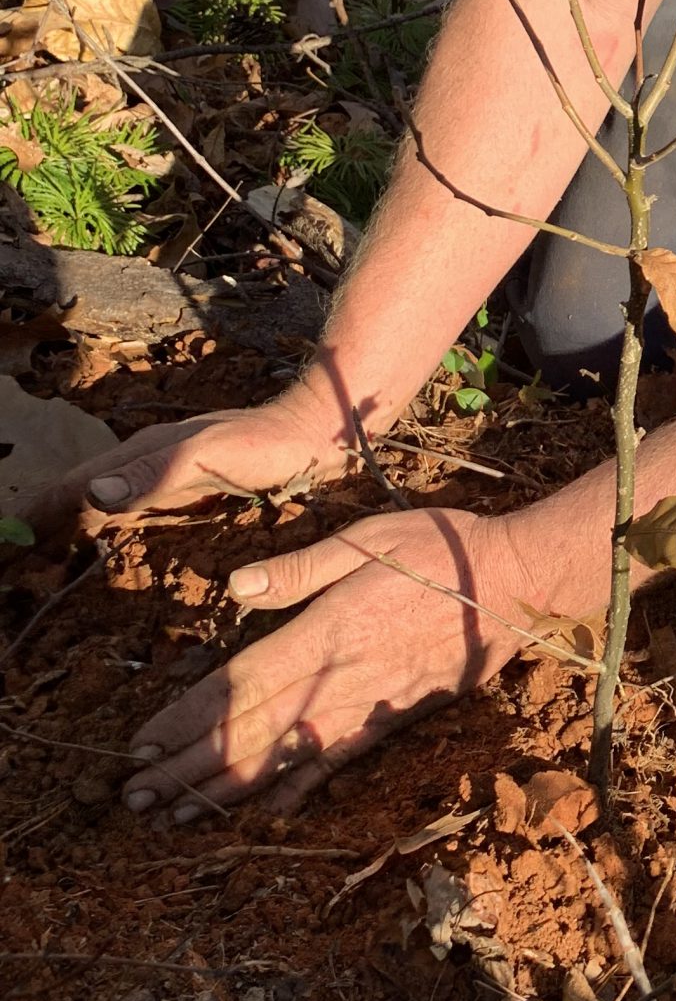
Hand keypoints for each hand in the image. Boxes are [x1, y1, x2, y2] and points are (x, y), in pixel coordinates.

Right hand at [21, 393, 352, 546]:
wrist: (318, 433)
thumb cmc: (266, 443)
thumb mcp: (207, 454)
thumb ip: (153, 473)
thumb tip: (90, 491)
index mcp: (139, 456)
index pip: (70, 489)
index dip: (33, 516)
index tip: (4, 547)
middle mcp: (144, 467)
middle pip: (76, 499)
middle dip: (37, 529)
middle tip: (9, 568)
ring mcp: (164, 482)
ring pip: (99, 508)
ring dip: (64, 533)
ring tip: (32, 566)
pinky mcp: (186, 496)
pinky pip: (130, 517)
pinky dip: (101, 535)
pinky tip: (96, 554)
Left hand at [120, 504, 551, 819]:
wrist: (517, 584)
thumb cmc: (443, 548)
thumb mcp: (368, 537)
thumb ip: (300, 568)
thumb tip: (233, 590)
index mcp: (325, 630)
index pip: (238, 683)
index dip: (186, 718)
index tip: (139, 745)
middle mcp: (339, 678)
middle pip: (248, 731)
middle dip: (187, 767)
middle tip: (133, 798)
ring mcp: (367, 705)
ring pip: (282, 757)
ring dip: (225, 789)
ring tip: (176, 815)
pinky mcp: (393, 719)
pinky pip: (335, 763)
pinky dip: (297, 790)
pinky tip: (265, 814)